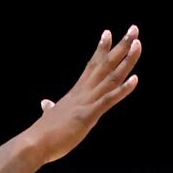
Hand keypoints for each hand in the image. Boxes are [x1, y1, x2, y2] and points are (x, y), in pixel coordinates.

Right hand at [32, 27, 140, 163]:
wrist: (34, 143)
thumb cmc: (42, 133)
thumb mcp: (50, 116)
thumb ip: (50, 109)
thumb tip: (45, 104)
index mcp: (76, 93)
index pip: (91, 66)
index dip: (101, 49)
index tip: (109, 33)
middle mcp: (83, 92)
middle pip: (105, 64)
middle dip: (121, 46)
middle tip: (134, 29)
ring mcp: (86, 102)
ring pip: (110, 77)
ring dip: (126, 61)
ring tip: (138, 44)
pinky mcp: (88, 116)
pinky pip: (108, 100)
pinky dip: (122, 90)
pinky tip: (135, 79)